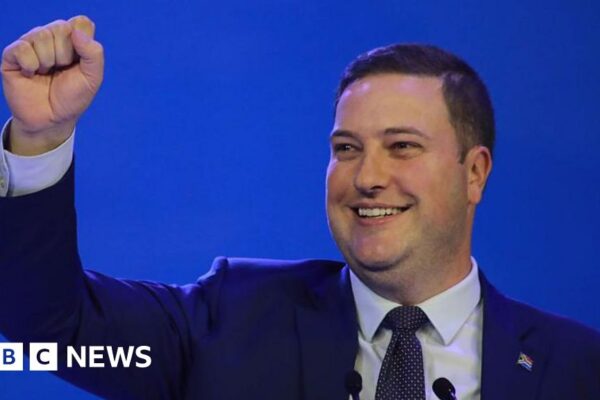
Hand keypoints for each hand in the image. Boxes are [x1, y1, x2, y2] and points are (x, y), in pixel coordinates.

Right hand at [1, 16, 103, 154]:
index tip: (79, 62)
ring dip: (48, 61)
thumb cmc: (73, 98)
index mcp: (74, 40)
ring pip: (41, 35)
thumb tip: (76, 32)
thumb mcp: (93, 78)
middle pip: (61, 27)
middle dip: (65, 54)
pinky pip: (22, 48)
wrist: (51, 119)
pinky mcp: (12, 55)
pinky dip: (30, 64)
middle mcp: (52, 38)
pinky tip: (31, 74)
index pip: (80, 23)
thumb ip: (94, 54)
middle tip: (61, 70)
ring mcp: (31, 44)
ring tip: (46, 73)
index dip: (82, 43)